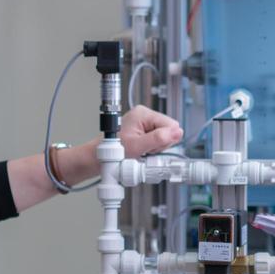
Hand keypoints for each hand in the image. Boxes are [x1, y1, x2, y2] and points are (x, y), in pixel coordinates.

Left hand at [55, 106, 184, 184]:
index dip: (165, 140)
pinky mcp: (142, 133)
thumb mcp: (137, 147)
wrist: (96, 160)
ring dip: (154, 149)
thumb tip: (177, 132)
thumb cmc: (111, 152)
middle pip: (168, 131)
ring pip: (163, 138)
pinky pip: (156, 142)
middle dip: (160, 145)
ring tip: (140, 152)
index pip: (171, 125)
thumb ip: (158, 139)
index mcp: (143, 113)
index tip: (151, 147)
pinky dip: (150, 151)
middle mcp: (144, 116)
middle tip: (144, 151)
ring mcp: (143, 125)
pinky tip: (141, 153)